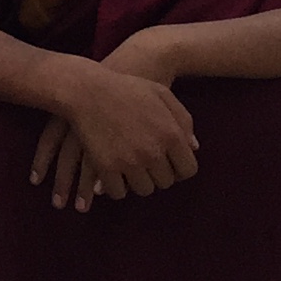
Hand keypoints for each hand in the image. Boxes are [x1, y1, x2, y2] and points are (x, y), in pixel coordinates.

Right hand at [30, 65, 199, 210]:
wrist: (86, 89)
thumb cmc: (126, 89)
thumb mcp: (161, 94)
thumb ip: (183, 119)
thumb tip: (194, 147)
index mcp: (171, 134)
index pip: (188, 170)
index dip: (179, 169)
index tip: (167, 163)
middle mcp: (154, 152)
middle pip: (166, 182)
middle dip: (158, 174)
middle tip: (145, 162)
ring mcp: (130, 161)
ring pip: (144, 190)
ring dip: (138, 181)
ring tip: (130, 167)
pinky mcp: (106, 167)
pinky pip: (118, 192)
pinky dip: (115, 186)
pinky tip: (113, 174)